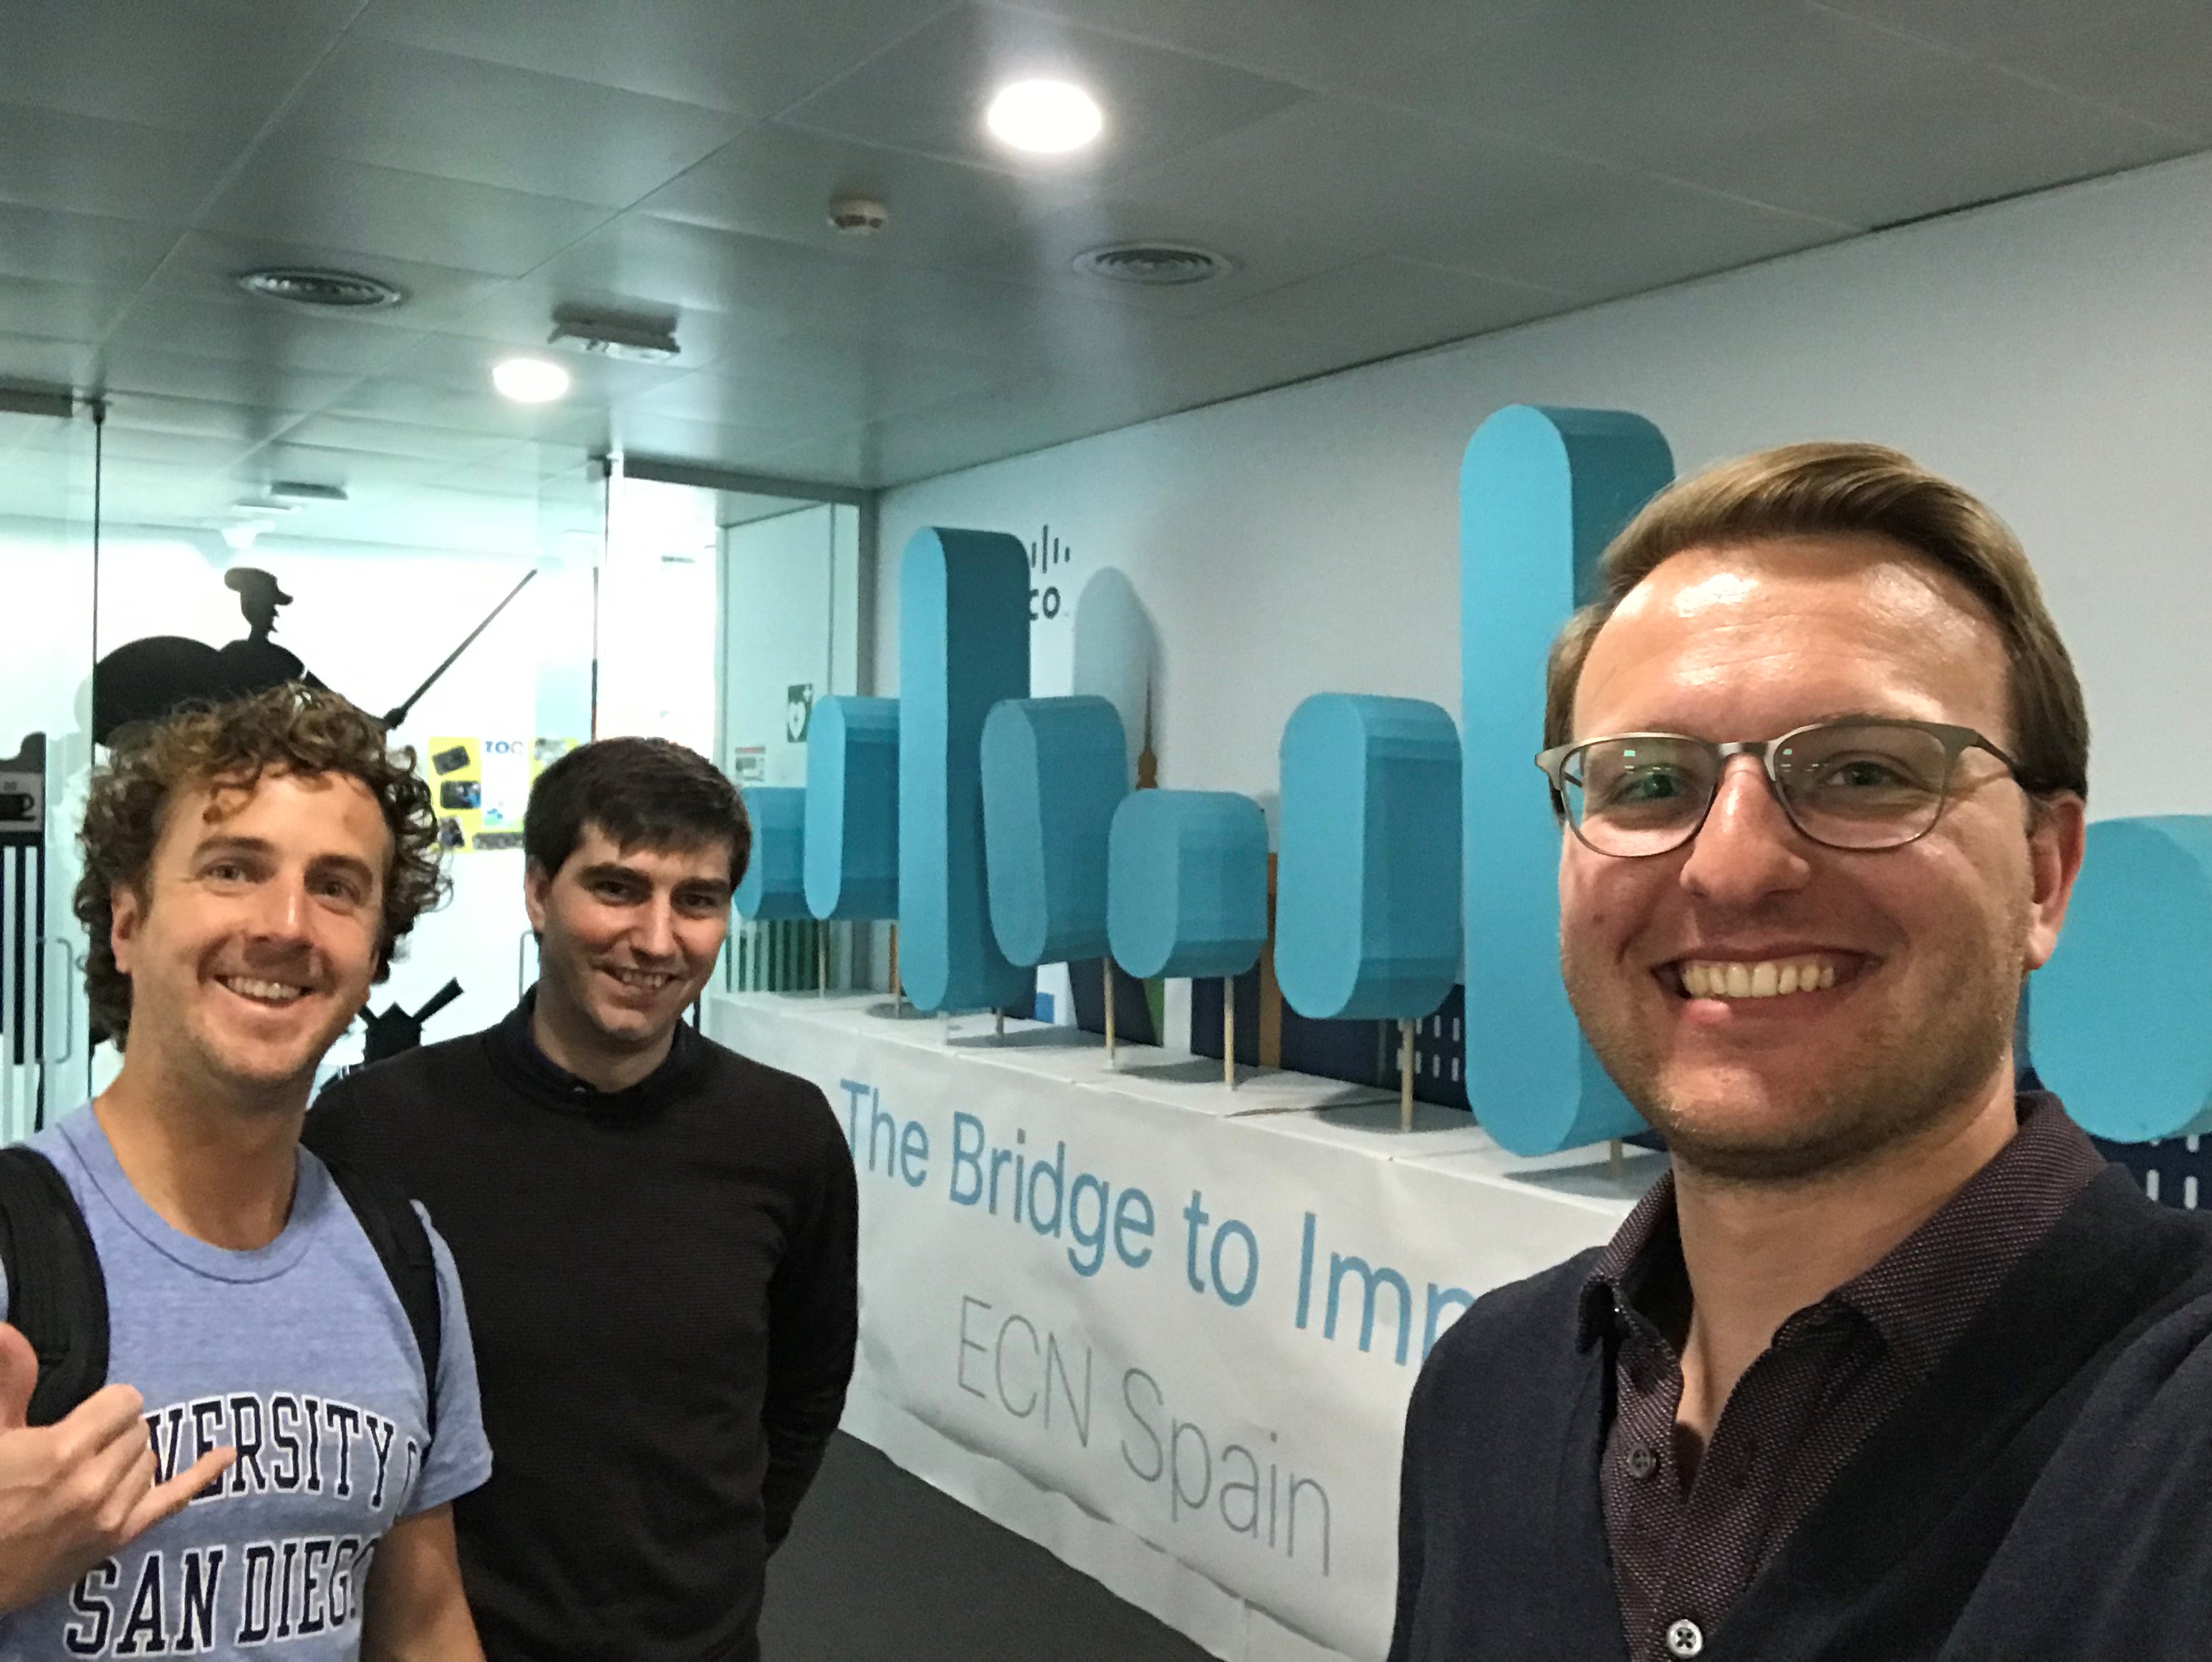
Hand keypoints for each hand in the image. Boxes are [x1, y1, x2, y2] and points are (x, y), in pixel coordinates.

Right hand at [0, 1322, 235, 1612]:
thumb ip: (9, 1379)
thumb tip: (8, 1328)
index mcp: (64, 1451)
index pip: (126, 1402)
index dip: (104, 1407)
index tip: (82, 1419)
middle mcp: (95, 1484)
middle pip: (139, 1431)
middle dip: (113, 1433)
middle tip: (76, 1450)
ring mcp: (110, 1517)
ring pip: (150, 1460)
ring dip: (128, 1459)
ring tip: (88, 1471)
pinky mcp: (116, 1542)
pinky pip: (172, 1502)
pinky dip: (202, 1475)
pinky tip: (228, 1454)